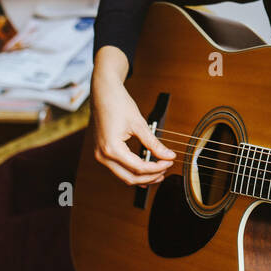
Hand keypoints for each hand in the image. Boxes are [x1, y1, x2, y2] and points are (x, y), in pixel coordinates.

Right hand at [90, 63, 174, 185]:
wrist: (103, 92)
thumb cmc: (118, 104)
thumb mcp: (139, 124)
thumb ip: (154, 143)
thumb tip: (169, 155)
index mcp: (111, 148)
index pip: (138, 168)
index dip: (157, 168)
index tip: (170, 162)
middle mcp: (103, 156)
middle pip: (130, 178)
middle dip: (150, 176)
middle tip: (166, 168)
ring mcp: (100, 155)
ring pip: (123, 176)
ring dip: (142, 177)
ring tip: (159, 172)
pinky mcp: (102, 153)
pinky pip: (118, 169)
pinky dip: (133, 172)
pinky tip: (146, 171)